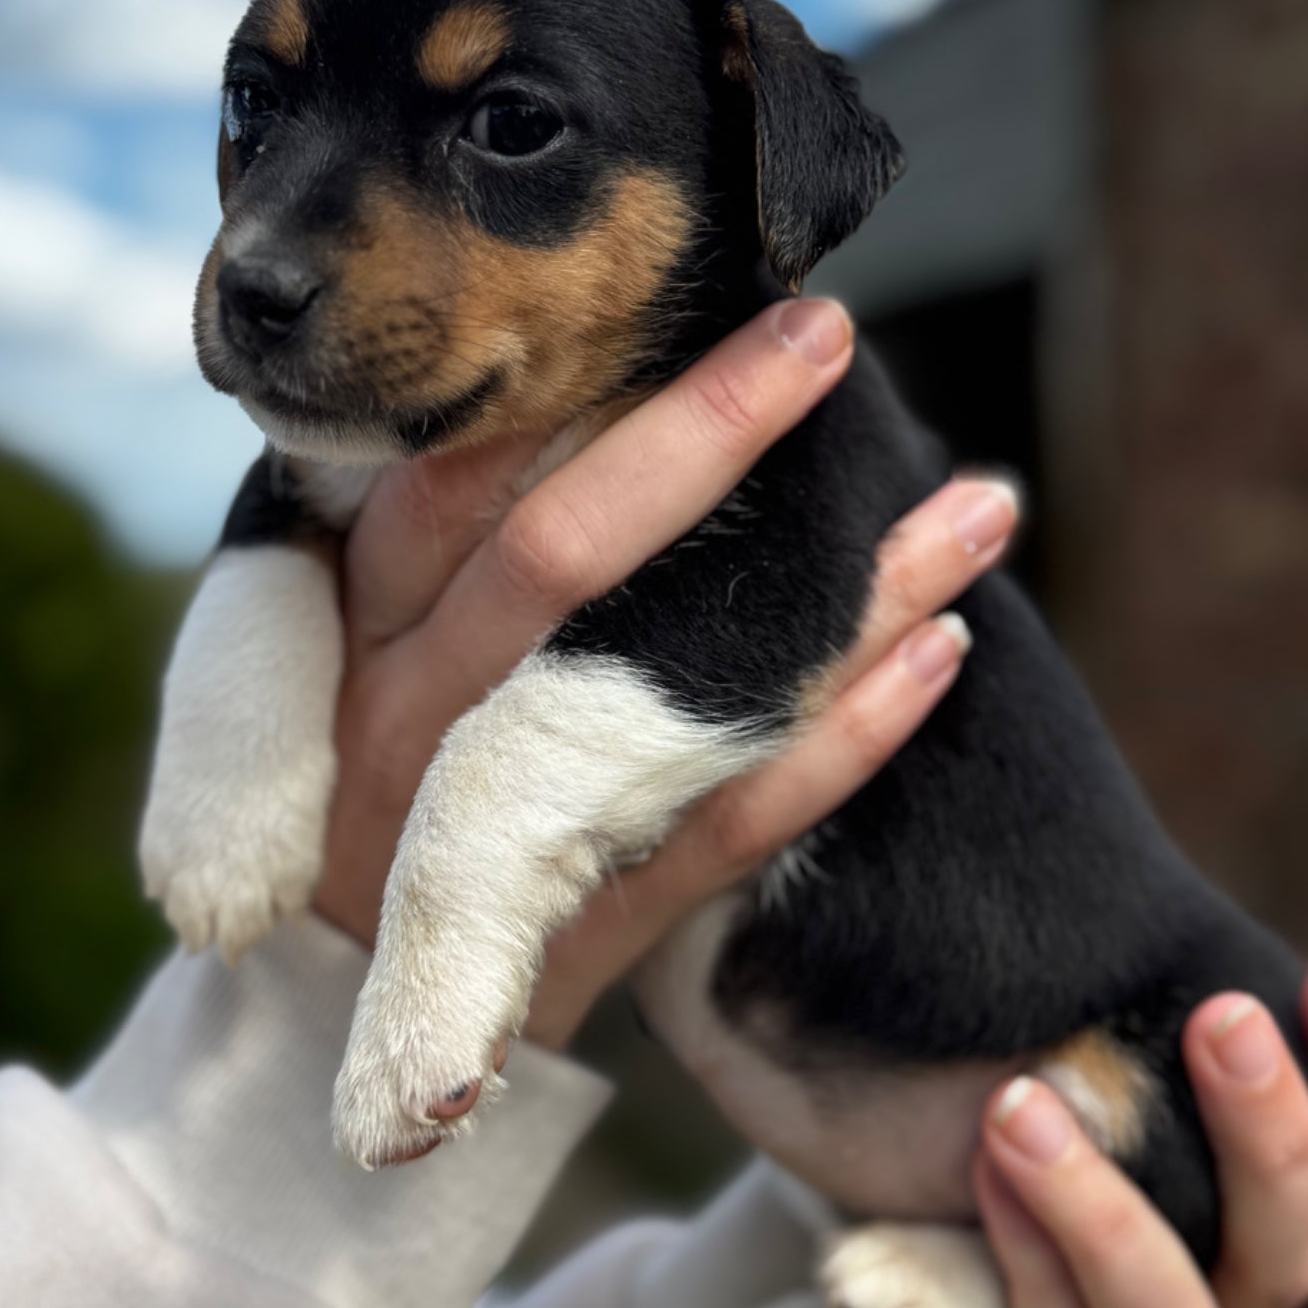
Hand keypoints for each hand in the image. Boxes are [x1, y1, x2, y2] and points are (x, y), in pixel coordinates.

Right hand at [314, 293, 1014, 1057]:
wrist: (325, 1019)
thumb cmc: (360, 788)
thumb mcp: (356, 657)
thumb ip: (441, 551)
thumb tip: (578, 388)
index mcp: (357, 628)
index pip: (457, 475)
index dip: (581, 381)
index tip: (702, 287)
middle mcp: (414, 713)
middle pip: (557, 548)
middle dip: (704, 431)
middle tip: (830, 331)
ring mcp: (487, 824)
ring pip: (662, 685)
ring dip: (839, 593)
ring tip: (982, 497)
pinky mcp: (573, 927)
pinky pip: (721, 828)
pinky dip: (836, 745)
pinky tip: (939, 655)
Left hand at [932, 959, 1307, 1307]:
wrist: (900, 1298)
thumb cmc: (1001, 1153)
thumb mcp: (1063, 1070)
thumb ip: (1113, 1012)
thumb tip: (1114, 884)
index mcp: (1246, 1212)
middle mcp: (1216, 1298)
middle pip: (1293, 1245)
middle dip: (1268, 1133)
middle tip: (1221, 1019)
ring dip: (1105, 1211)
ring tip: (1021, 1107)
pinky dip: (1026, 1261)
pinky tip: (981, 1178)